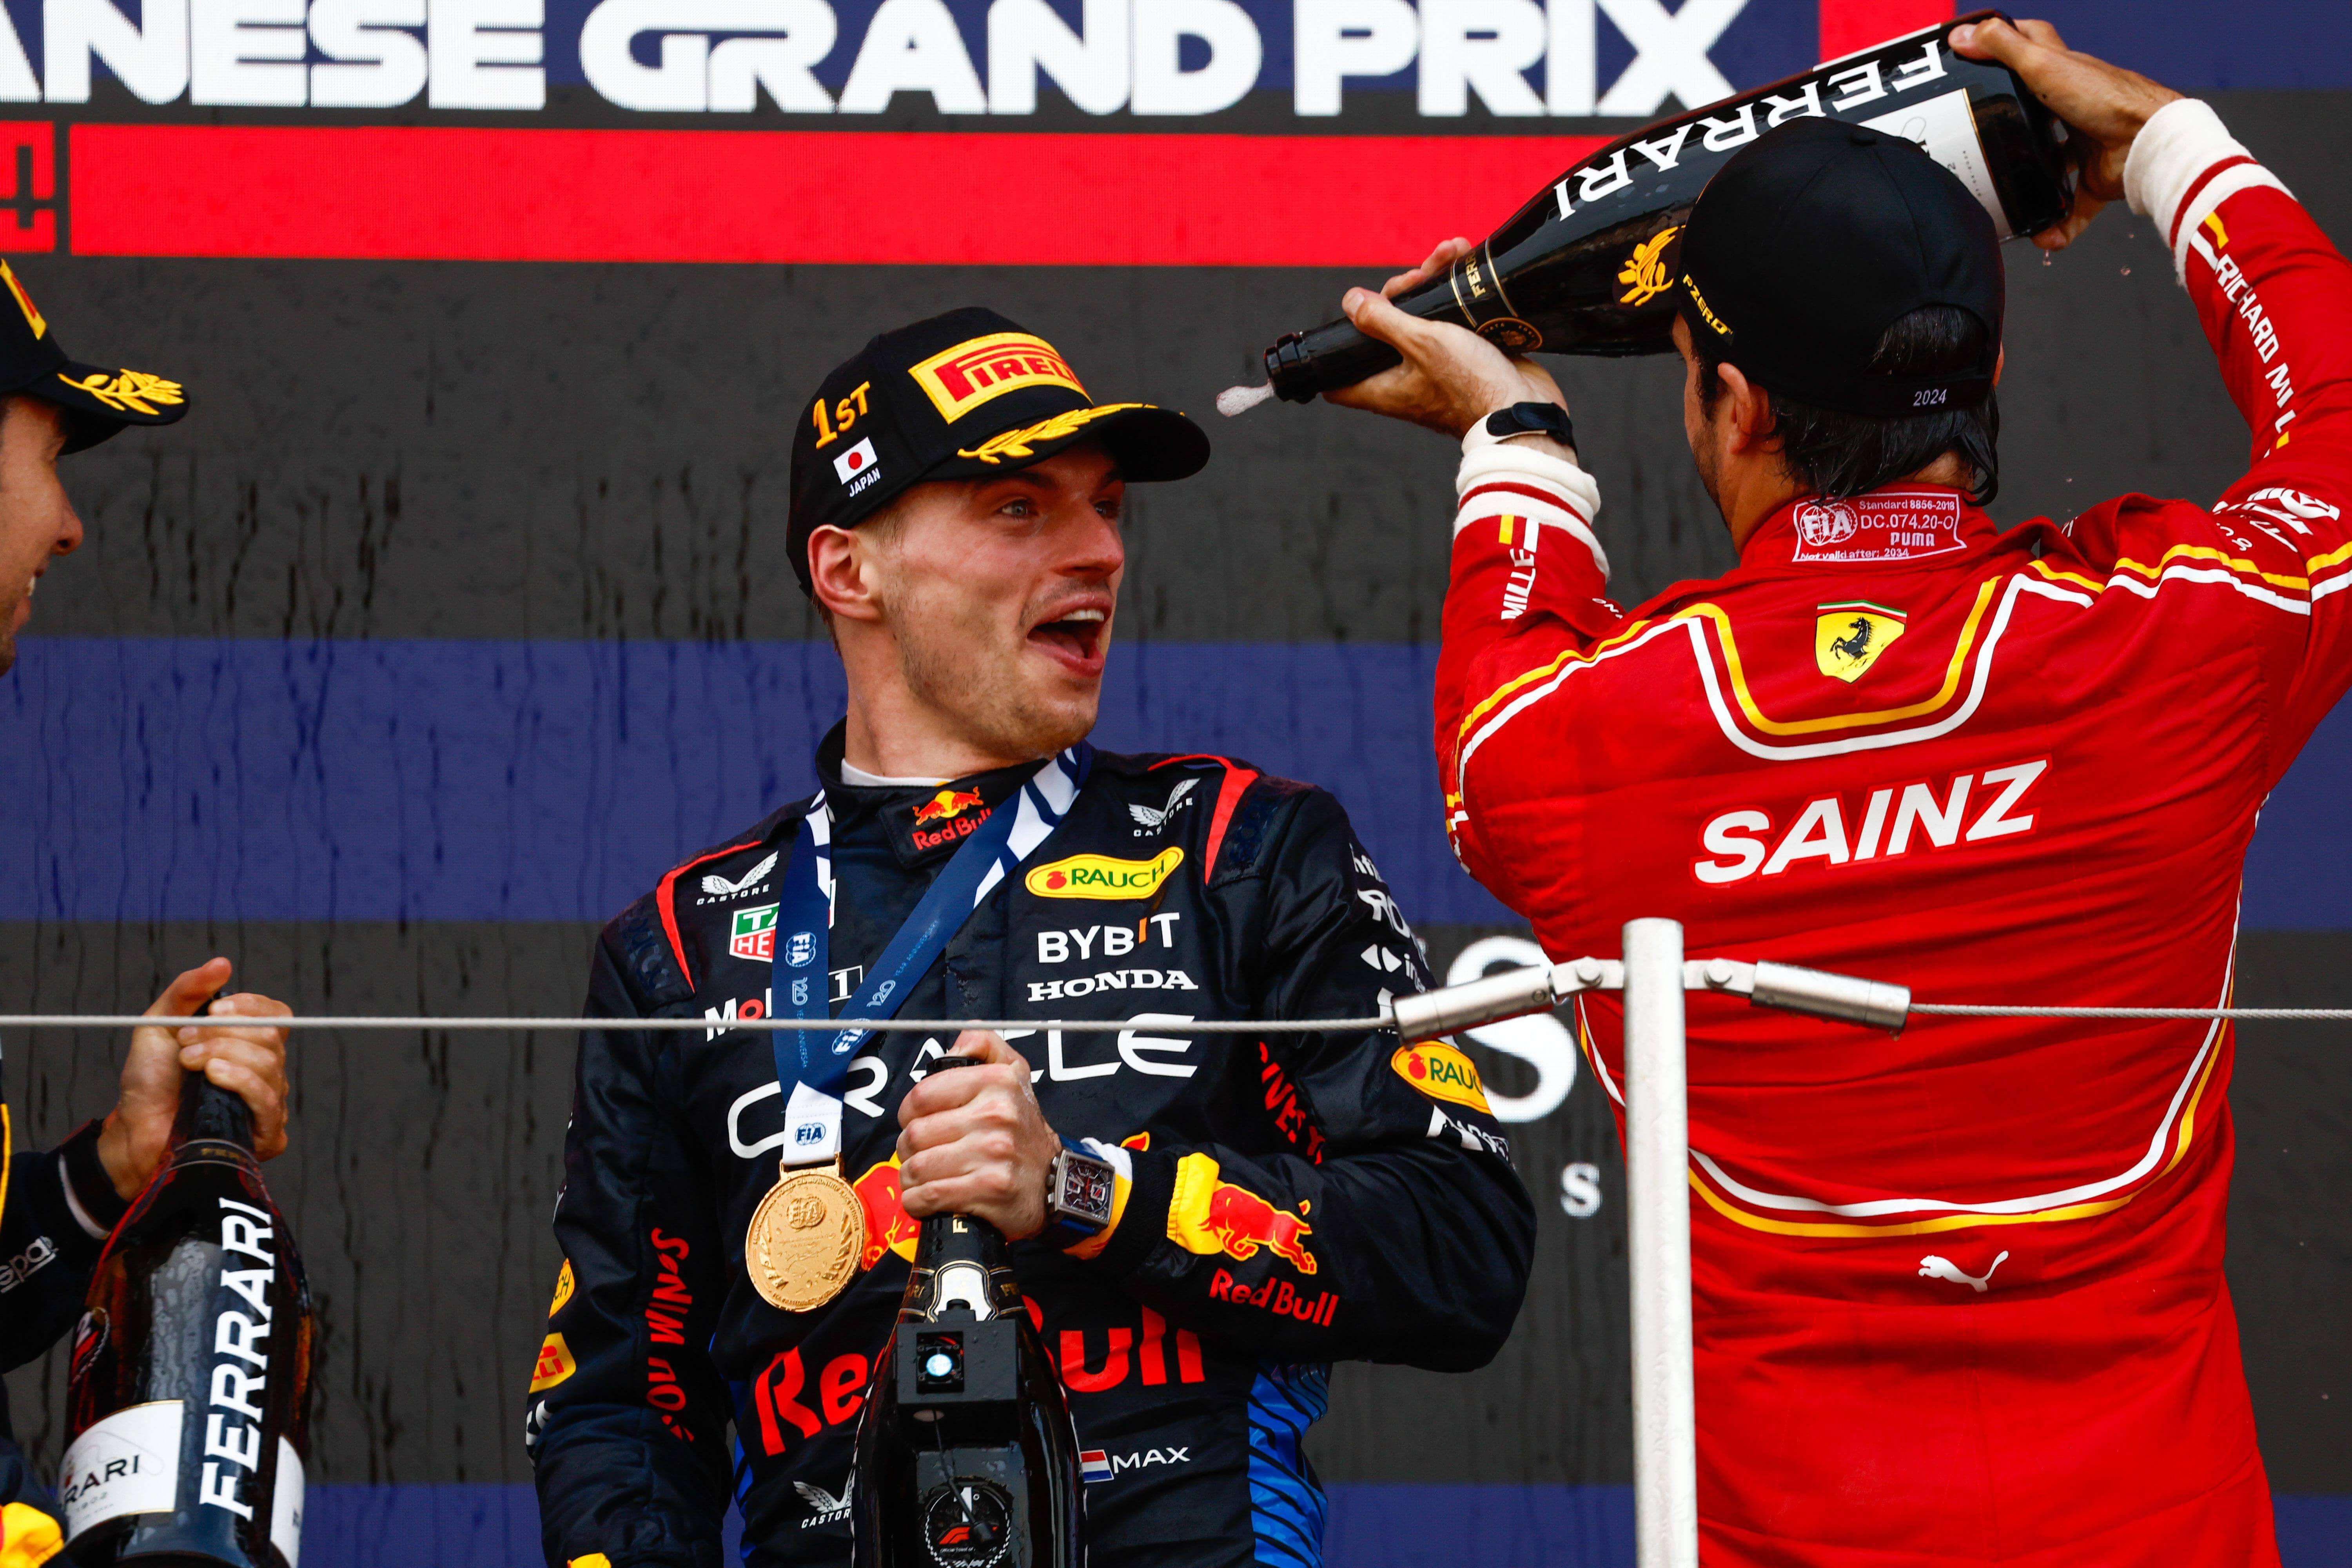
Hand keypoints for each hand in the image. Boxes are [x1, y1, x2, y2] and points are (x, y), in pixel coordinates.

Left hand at [98, 958, 292, 1198]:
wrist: (133, 1128)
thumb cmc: (149, 1080)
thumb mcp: (161, 1023)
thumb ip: (189, 991)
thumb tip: (223, 963)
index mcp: (247, 1043)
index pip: (277, 1015)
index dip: (252, 1007)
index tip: (215, 1010)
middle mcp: (264, 1071)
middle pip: (271, 1037)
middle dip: (224, 1034)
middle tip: (185, 1043)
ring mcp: (267, 1102)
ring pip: (269, 1064)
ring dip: (222, 1056)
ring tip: (188, 1063)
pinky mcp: (265, 1133)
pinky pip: (267, 1099)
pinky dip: (239, 1081)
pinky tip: (211, 1079)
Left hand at [895, 1032, 1058, 1240]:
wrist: (1055, 1182)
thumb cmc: (1022, 1129)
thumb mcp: (1014, 1073)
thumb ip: (983, 1045)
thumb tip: (952, 1047)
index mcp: (997, 1082)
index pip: (922, 1095)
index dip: (909, 1112)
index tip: (916, 1122)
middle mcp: (997, 1115)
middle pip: (915, 1135)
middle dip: (908, 1149)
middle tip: (920, 1154)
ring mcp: (994, 1154)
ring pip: (917, 1167)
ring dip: (911, 1178)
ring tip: (923, 1177)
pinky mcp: (989, 1189)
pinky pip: (928, 1196)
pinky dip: (918, 1202)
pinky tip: (926, 1199)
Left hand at [1323, 236, 1570, 440]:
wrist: (1525, 409)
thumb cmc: (1472, 386)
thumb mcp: (1420, 343)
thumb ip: (1382, 320)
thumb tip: (1350, 301)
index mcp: (1384, 387)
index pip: (1338, 382)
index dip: (1335, 354)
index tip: (1343, 324)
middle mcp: (1405, 380)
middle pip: (1384, 329)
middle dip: (1401, 292)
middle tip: (1420, 276)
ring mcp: (1437, 369)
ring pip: (1422, 318)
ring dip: (1433, 280)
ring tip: (1453, 250)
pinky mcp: (1467, 358)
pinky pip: (1453, 320)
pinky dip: (1457, 293)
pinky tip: (1466, 260)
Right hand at [1952, 17, 2181, 250]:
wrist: (2149, 140)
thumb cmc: (2105, 97)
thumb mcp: (2044, 63)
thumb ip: (2005, 47)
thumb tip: (1965, 33)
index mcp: (2064, 74)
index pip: (2034, 47)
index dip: (2009, 43)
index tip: (1981, 50)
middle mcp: (2076, 106)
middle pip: (2038, 110)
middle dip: (2012, 125)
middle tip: (1983, 136)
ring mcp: (2086, 143)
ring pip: (2055, 162)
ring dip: (2032, 182)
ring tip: (2005, 193)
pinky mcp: (2097, 177)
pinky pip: (2074, 206)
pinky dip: (2059, 225)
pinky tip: (2041, 236)